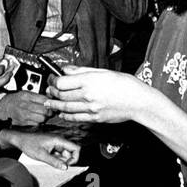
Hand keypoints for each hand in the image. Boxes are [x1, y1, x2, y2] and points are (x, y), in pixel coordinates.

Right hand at [0, 90, 49, 126]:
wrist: (0, 109)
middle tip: (49, 112)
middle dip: (49, 112)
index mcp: (26, 96)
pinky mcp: (22, 124)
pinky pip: (36, 125)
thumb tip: (50, 100)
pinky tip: (36, 120)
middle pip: (45, 111)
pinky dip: (38, 123)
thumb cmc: (12, 101)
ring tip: (43, 116)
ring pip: (42, 119)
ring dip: (45, 118)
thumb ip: (36, 96)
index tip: (52, 104)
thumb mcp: (23, 93)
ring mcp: (23, 115)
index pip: (45, 100)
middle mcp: (25, 105)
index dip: (51, 103)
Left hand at [0, 129, 80, 169]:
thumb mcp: (41, 155)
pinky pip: (58, 154)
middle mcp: (59, 141)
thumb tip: (65, 167)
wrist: (19, 140)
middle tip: (56, 166)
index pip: (76, 148)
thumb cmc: (29, 144)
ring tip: (48, 162)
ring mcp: (55, 144)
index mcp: (59, 140)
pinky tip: (47, 160)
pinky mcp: (51, 147)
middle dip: (66, 161)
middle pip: (70, 152)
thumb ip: (54, 162)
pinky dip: (55, 159)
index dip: (75, 158)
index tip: (67, 165)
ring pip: (64, 155)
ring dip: (60, 161)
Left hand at [45, 66, 160, 124]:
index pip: (62, 82)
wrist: (138, 101)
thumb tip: (67, 69)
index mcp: (89, 81)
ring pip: (65, 108)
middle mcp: (88, 95)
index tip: (51, 79)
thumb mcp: (103, 71)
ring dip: (55, 105)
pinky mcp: (95, 118)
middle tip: (48, 90)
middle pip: (61, 95)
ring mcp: (91, 108)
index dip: (53, 80)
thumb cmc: (124, 84)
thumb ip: (82, 71)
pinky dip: (66, 116)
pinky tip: (62, 113)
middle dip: (52, 93)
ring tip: (49, 103)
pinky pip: (75, 118)